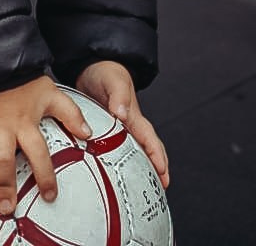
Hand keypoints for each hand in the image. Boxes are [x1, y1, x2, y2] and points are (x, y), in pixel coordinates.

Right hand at [0, 76, 91, 214]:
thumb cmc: (22, 79)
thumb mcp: (49, 91)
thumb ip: (70, 113)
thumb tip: (88, 134)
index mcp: (24, 121)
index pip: (39, 152)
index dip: (45, 176)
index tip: (50, 196)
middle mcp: (1, 126)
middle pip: (4, 162)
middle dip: (6, 188)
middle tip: (8, 208)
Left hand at [75, 60, 169, 188]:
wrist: (93, 67)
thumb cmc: (106, 72)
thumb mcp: (113, 81)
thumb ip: (119, 96)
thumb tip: (122, 114)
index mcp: (135, 117)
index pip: (150, 140)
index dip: (157, 157)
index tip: (163, 173)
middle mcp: (129, 126)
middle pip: (147, 150)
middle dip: (157, 168)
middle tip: (161, 188)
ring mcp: (119, 129)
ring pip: (132, 153)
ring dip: (139, 168)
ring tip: (139, 189)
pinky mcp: (106, 131)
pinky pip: (115, 150)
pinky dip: (118, 163)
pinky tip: (112, 174)